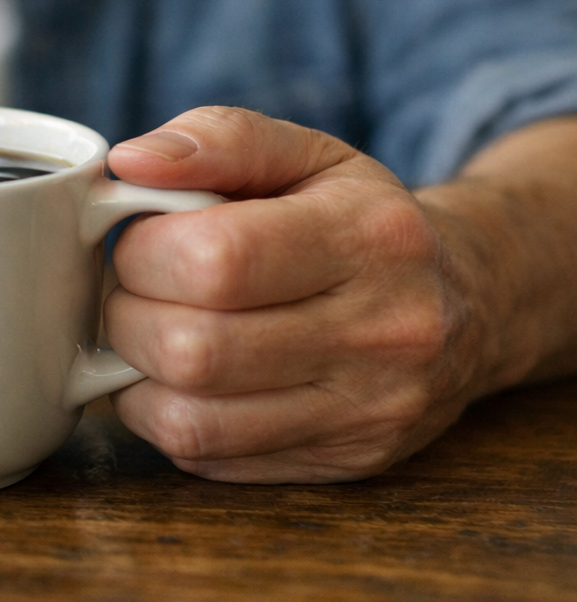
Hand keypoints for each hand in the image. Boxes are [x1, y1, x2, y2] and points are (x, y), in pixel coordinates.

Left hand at [102, 107, 477, 482]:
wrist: (471, 306)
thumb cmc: (359, 220)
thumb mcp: (307, 154)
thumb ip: (219, 139)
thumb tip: (130, 161)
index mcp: (371, 238)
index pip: (215, 261)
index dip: (142, 252)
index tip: (139, 240)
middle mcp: (383, 333)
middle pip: (192, 350)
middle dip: (128, 316)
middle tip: (137, 292)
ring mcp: (368, 411)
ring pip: (190, 422)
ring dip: (136, 378)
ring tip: (152, 335)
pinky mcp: (344, 462)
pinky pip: (207, 458)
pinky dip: (167, 417)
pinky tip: (184, 380)